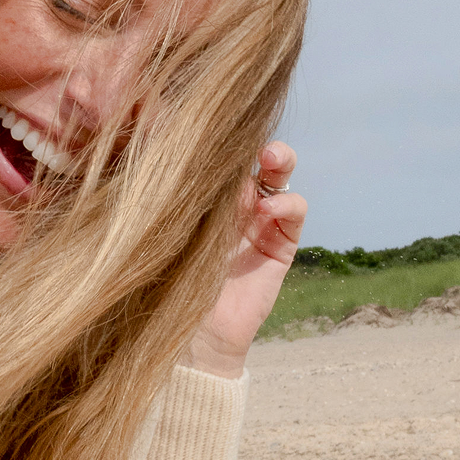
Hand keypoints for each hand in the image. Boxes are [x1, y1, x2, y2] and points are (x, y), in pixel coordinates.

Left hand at [182, 141, 305, 377]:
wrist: (191, 335)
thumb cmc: (164, 276)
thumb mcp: (167, 225)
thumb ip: (176, 192)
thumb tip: (166, 141)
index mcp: (201, 189)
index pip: (218, 149)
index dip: (221, 133)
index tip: (214, 124)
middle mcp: (232, 199)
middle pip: (252, 154)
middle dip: (256, 138)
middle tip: (253, 136)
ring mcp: (259, 218)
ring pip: (279, 176)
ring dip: (279, 159)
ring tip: (269, 159)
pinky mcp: (280, 243)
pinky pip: (294, 211)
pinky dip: (287, 202)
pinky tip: (268, 208)